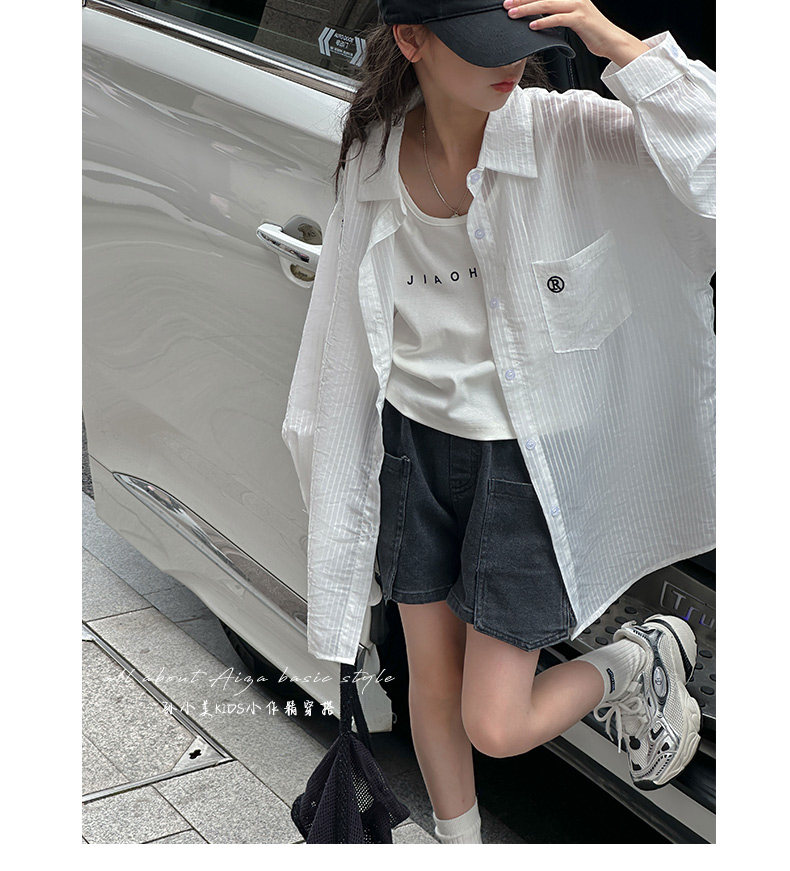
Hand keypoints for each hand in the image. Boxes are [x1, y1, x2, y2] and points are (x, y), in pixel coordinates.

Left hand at [502, 0, 646, 62]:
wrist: (611, 41)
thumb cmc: (592, 32)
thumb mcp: (573, 19)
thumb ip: (558, 14)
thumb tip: (540, 16)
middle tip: (506, 4)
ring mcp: (578, 6)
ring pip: (547, 4)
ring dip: (528, 9)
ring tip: (513, 14)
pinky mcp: (580, 19)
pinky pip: (558, 19)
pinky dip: (543, 22)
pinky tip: (532, 26)